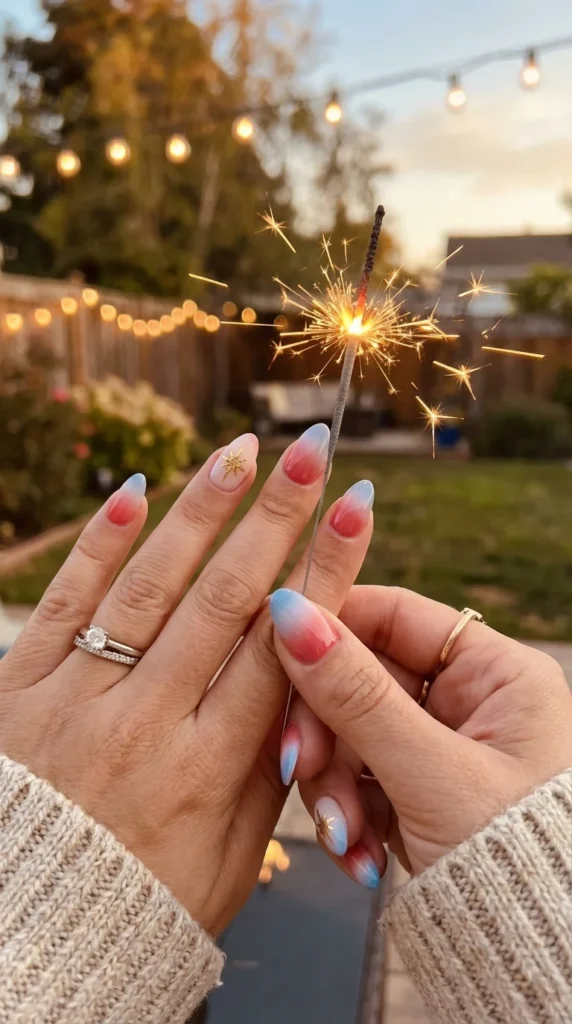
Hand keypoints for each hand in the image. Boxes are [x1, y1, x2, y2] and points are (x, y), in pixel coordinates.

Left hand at [0, 427, 373, 934]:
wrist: (21, 935)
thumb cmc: (137, 902)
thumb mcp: (227, 863)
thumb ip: (266, 775)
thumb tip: (300, 692)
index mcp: (209, 768)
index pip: (282, 646)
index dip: (325, 570)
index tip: (354, 507)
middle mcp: (147, 723)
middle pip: (225, 600)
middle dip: (275, 517)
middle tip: (307, 449)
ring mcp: (78, 699)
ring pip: (149, 587)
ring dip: (199, 512)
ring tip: (238, 452)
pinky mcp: (18, 688)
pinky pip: (65, 602)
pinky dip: (100, 543)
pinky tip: (135, 492)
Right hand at [269, 585, 571, 882]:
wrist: (538, 964)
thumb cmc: (518, 864)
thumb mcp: (432, 774)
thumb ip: (357, 695)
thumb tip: (290, 615)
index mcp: (495, 673)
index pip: (393, 616)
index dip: (331, 628)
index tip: (274, 648)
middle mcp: (470, 702)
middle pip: (361, 682)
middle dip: (327, 735)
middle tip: (297, 765)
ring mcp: (442, 750)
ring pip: (351, 737)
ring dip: (334, 787)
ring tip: (345, 835)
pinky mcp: (420, 795)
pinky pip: (361, 783)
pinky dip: (351, 817)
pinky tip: (359, 855)